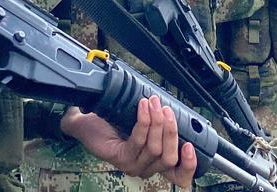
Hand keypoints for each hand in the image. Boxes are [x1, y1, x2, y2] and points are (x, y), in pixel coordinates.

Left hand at [62, 97, 196, 186]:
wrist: (86, 120)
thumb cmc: (113, 121)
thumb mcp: (143, 123)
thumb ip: (159, 124)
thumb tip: (174, 110)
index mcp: (155, 161)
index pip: (178, 174)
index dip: (189, 165)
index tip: (191, 146)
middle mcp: (145, 167)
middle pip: (169, 157)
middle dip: (171, 131)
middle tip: (166, 109)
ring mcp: (132, 165)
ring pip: (155, 149)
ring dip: (157, 122)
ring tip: (154, 102)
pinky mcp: (120, 157)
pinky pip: (138, 140)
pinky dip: (143, 121)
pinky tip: (143, 107)